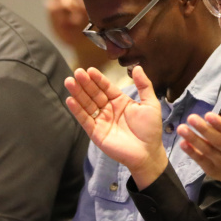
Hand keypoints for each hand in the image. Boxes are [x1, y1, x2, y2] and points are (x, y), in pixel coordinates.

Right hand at [65, 66, 167, 184]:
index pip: (106, 87)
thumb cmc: (150, 129)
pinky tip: (70, 100)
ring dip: (78, 93)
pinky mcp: (96, 133)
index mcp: (120, 101)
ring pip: (87, 104)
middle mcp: (108, 109)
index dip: (98, 79)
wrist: (148, 153)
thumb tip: (138, 67)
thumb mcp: (150, 104)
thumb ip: (144, 85)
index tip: (89, 70)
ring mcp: (101, 121)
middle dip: (85, 83)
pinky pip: (85, 120)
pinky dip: (77, 110)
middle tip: (77, 72)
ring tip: (69, 82)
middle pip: (94, 94)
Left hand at [177, 93, 220, 201]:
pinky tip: (182, 143)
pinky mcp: (212, 170)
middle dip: (204, 130)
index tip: (208, 115)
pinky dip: (192, 153)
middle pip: (218, 141)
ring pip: (208, 151)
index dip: (220, 125)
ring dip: (194, 139)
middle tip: (191, 117)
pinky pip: (201, 161)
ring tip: (181, 128)